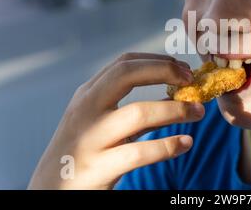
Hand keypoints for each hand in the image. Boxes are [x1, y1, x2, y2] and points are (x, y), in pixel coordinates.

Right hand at [28, 53, 203, 188]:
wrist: (51, 191)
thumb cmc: (85, 152)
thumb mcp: (103, 124)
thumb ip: (137, 112)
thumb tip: (177, 98)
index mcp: (88, 95)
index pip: (124, 63)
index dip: (157, 60)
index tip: (183, 67)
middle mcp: (86, 109)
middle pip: (125, 73)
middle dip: (164, 70)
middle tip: (191, 80)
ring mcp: (90, 138)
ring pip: (138, 113)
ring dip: (175, 110)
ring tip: (199, 112)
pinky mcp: (98, 168)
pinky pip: (139, 152)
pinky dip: (168, 146)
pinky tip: (186, 143)